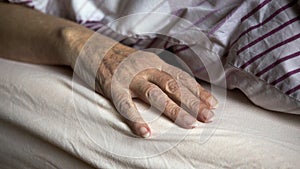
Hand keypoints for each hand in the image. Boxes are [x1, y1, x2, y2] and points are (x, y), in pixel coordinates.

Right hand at [95, 43, 217, 137]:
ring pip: (154, 94)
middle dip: (192, 102)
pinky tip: (146, 132)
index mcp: (156, 63)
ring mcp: (130, 77)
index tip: (213, 105)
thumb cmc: (125, 60)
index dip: (198, 92)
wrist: (94, 48)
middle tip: (207, 117)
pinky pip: (125, 105)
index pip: (182, 78)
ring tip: (188, 124)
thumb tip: (182, 89)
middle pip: (173, 86)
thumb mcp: (147, 62)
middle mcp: (146, 69)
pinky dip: (136, 119)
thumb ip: (162, 74)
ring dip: (172, 110)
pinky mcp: (113, 86)